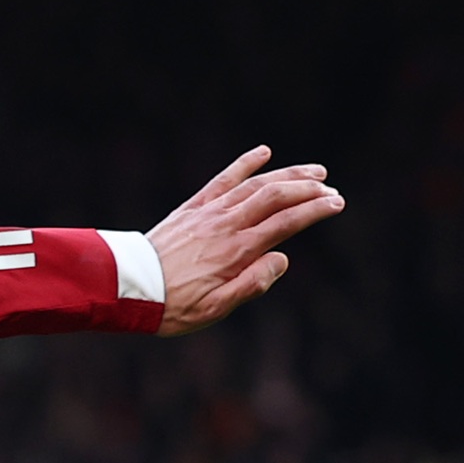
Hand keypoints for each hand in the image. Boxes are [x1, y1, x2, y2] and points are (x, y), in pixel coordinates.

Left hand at [147, 147, 347, 335]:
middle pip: (275, 197)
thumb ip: (252, 284)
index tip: (337, 203)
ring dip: (287, 175)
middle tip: (331, 189)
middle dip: (308, 189)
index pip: (286, 222)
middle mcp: (226, 225)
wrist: (126, 289)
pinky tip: (264, 153)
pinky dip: (245, 164)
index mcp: (237, 251)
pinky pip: (222, 180)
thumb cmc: (172, 307)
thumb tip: (283, 258)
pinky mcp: (192, 208)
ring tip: (313, 172)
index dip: (315, 210)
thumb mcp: (216, 309)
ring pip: (255, 185)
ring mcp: (209, 213)